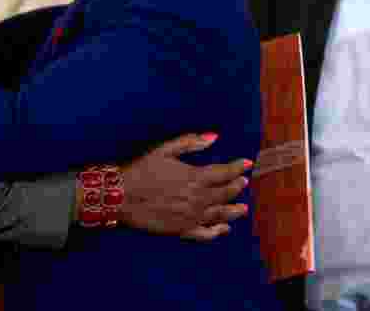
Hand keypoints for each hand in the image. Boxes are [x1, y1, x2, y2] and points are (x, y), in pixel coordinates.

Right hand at [120, 133, 251, 240]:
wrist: (122, 196)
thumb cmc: (142, 170)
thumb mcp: (164, 150)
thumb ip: (190, 142)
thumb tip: (214, 137)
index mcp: (195, 177)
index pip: (225, 172)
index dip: (238, 167)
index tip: (247, 163)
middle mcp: (198, 198)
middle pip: (225, 193)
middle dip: (237, 186)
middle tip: (244, 182)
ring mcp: (192, 216)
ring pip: (221, 214)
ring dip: (235, 210)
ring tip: (243, 208)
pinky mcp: (183, 230)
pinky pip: (206, 233)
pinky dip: (218, 231)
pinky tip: (224, 228)